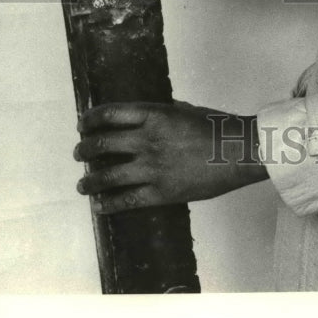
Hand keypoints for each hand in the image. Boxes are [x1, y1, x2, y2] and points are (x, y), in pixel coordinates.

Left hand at [74, 101, 267, 213]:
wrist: (237, 153)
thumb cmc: (217, 127)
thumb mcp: (187, 110)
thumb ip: (163, 113)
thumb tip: (146, 117)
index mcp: (154, 115)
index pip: (111, 114)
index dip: (91, 119)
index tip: (83, 124)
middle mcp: (147, 140)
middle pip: (103, 144)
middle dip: (85, 149)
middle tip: (80, 153)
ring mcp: (152, 168)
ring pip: (108, 176)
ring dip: (90, 180)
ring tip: (83, 184)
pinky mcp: (160, 192)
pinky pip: (126, 200)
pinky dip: (108, 204)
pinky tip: (99, 206)